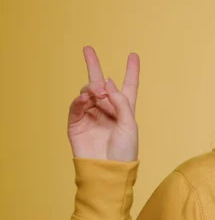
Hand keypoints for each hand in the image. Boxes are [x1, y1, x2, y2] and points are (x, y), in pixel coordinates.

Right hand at [67, 46, 139, 161]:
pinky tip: (85, 97)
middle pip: (101, 83)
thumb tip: (107, 83)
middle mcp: (107, 109)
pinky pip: (77, 106)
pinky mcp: (77, 124)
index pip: (128, 86)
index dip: (131, 71)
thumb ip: (120, 102)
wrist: (108, 170)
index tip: (133, 55)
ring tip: (96, 91)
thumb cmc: (124, 151)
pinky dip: (80, 99)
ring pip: (88, 93)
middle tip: (88, 49)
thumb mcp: (129, 124)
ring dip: (92, 88)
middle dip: (94, 66)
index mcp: (125, 109)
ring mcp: (91, 115)